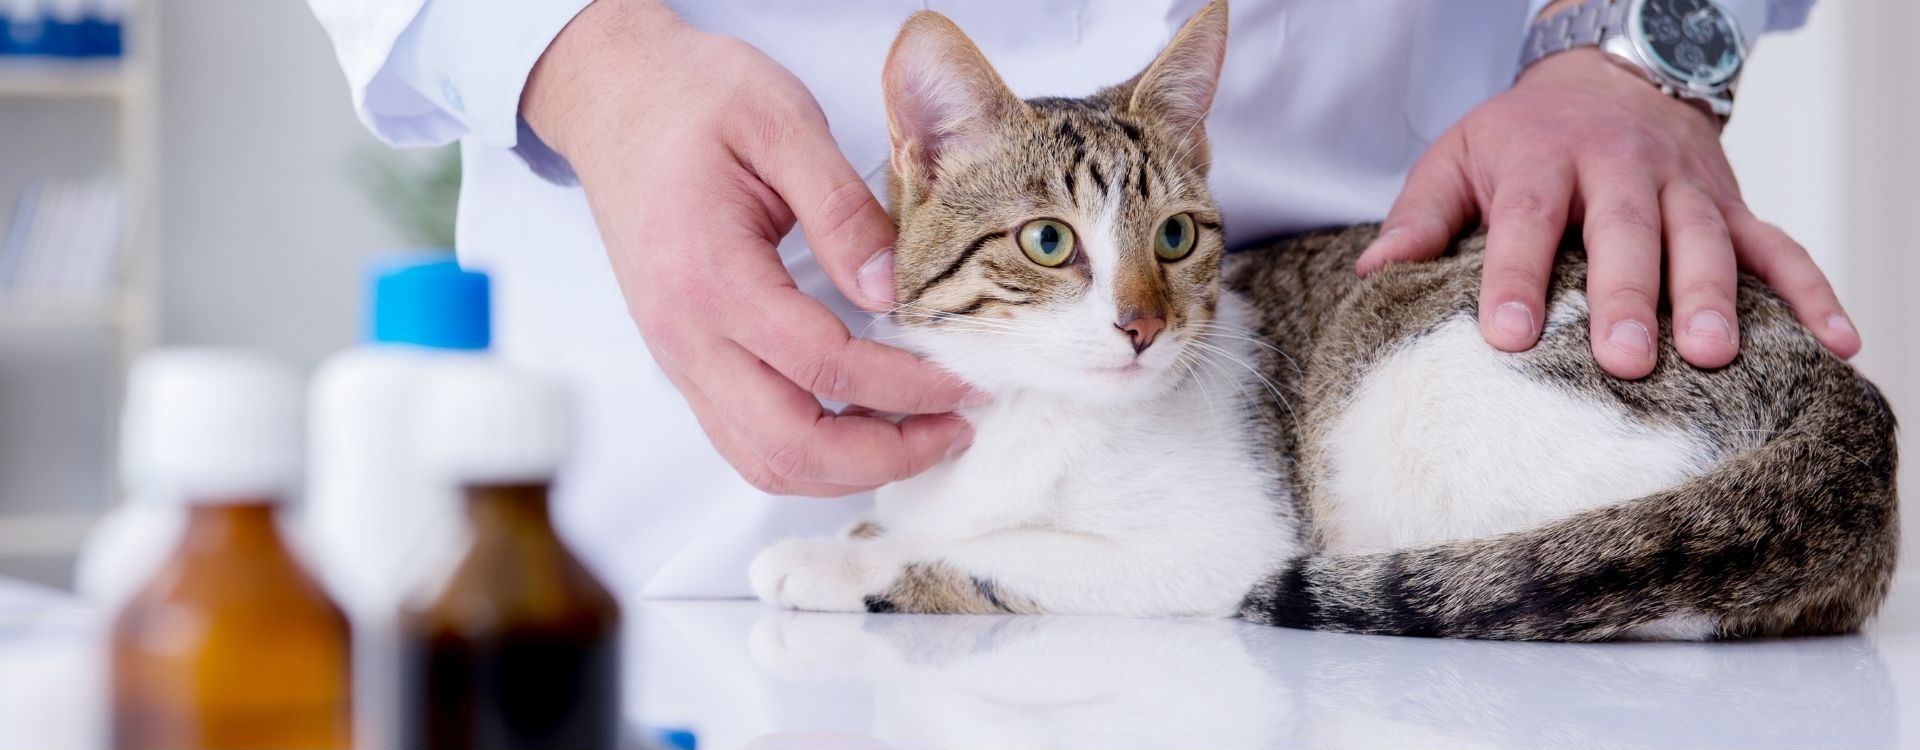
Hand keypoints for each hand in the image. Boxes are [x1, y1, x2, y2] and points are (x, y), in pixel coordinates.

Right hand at [522, 0, 973, 495]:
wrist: (610, 95)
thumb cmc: (690, 98)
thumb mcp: (782, 122)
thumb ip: (841, 210)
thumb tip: (891, 292)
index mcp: (712, 277)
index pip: (825, 368)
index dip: (905, 389)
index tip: (965, 383)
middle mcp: (685, 335)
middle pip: (789, 446)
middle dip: (883, 456)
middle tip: (954, 430)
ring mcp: (678, 356)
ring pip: (763, 460)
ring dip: (846, 468)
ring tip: (920, 436)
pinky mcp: (683, 359)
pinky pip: (746, 438)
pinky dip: (811, 453)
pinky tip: (865, 424)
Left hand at [1358, 48, 1859, 378]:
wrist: (1607, 76)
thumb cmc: (1520, 138)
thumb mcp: (1457, 158)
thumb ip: (1419, 218)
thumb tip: (1372, 274)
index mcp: (1542, 159)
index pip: (1524, 221)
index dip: (1513, 277)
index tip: (1504, 336)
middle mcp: (1620, 169)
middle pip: (1625, 232)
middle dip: (1627, 295)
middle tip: (1624, 360)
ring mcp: (1685, 188)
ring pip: (1705, 240)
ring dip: (1712, 297)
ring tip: (1712, 355)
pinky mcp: (1732, 206)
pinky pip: (1781, 249)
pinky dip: (1814, 294)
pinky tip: (1837, 344)